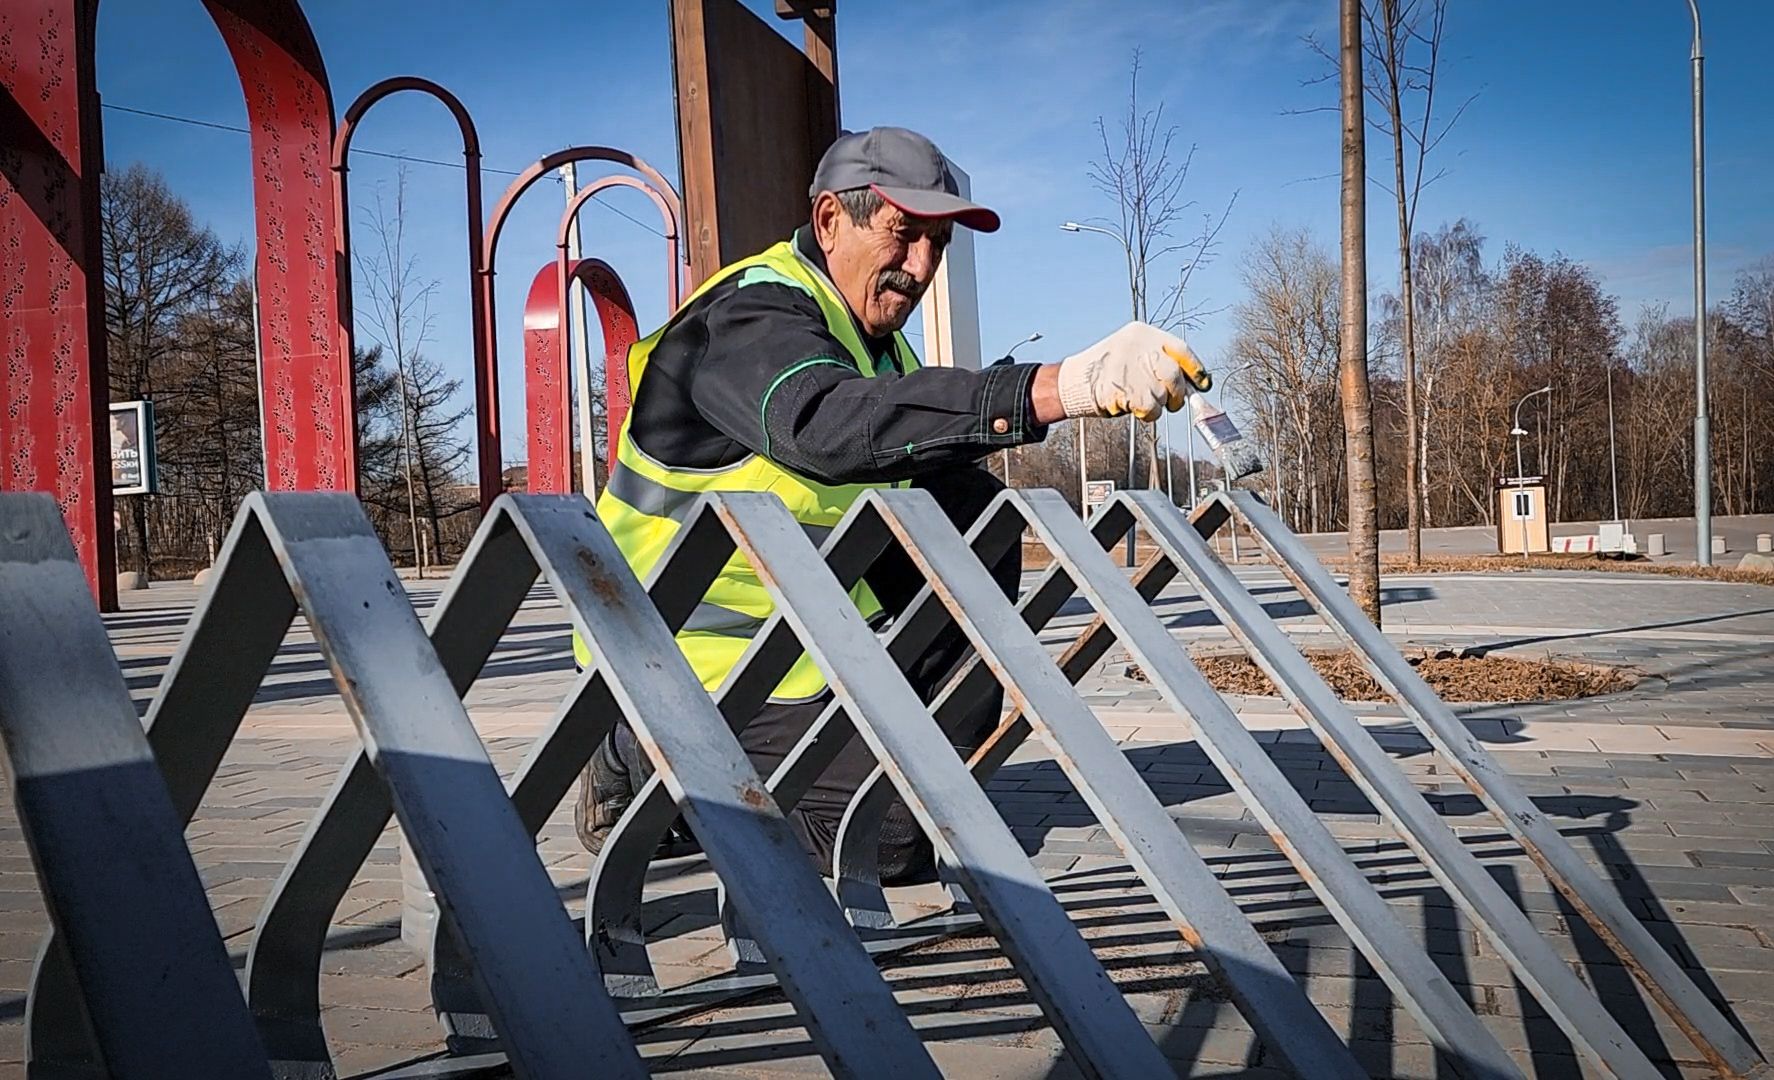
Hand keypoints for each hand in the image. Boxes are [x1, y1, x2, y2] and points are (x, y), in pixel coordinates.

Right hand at [1053, 322, 1198, 421]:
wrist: (1073, 383)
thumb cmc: (1106, 372)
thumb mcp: (1131, 354)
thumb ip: (1158, 362)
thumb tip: (1191, 383)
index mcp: (1142, 334)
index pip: (1180, 349)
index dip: (1195, 368)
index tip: (1203, 382)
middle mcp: (1138, 348)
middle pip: (1173, 374)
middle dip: (1178, 392)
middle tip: (1174, 402)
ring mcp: (1132, 368)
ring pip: (1163, 394)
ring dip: (1158, 406)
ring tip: (1141, 403)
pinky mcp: (1126, 390)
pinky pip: (1151, 408)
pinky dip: (1148, 414)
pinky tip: (1134, 409)